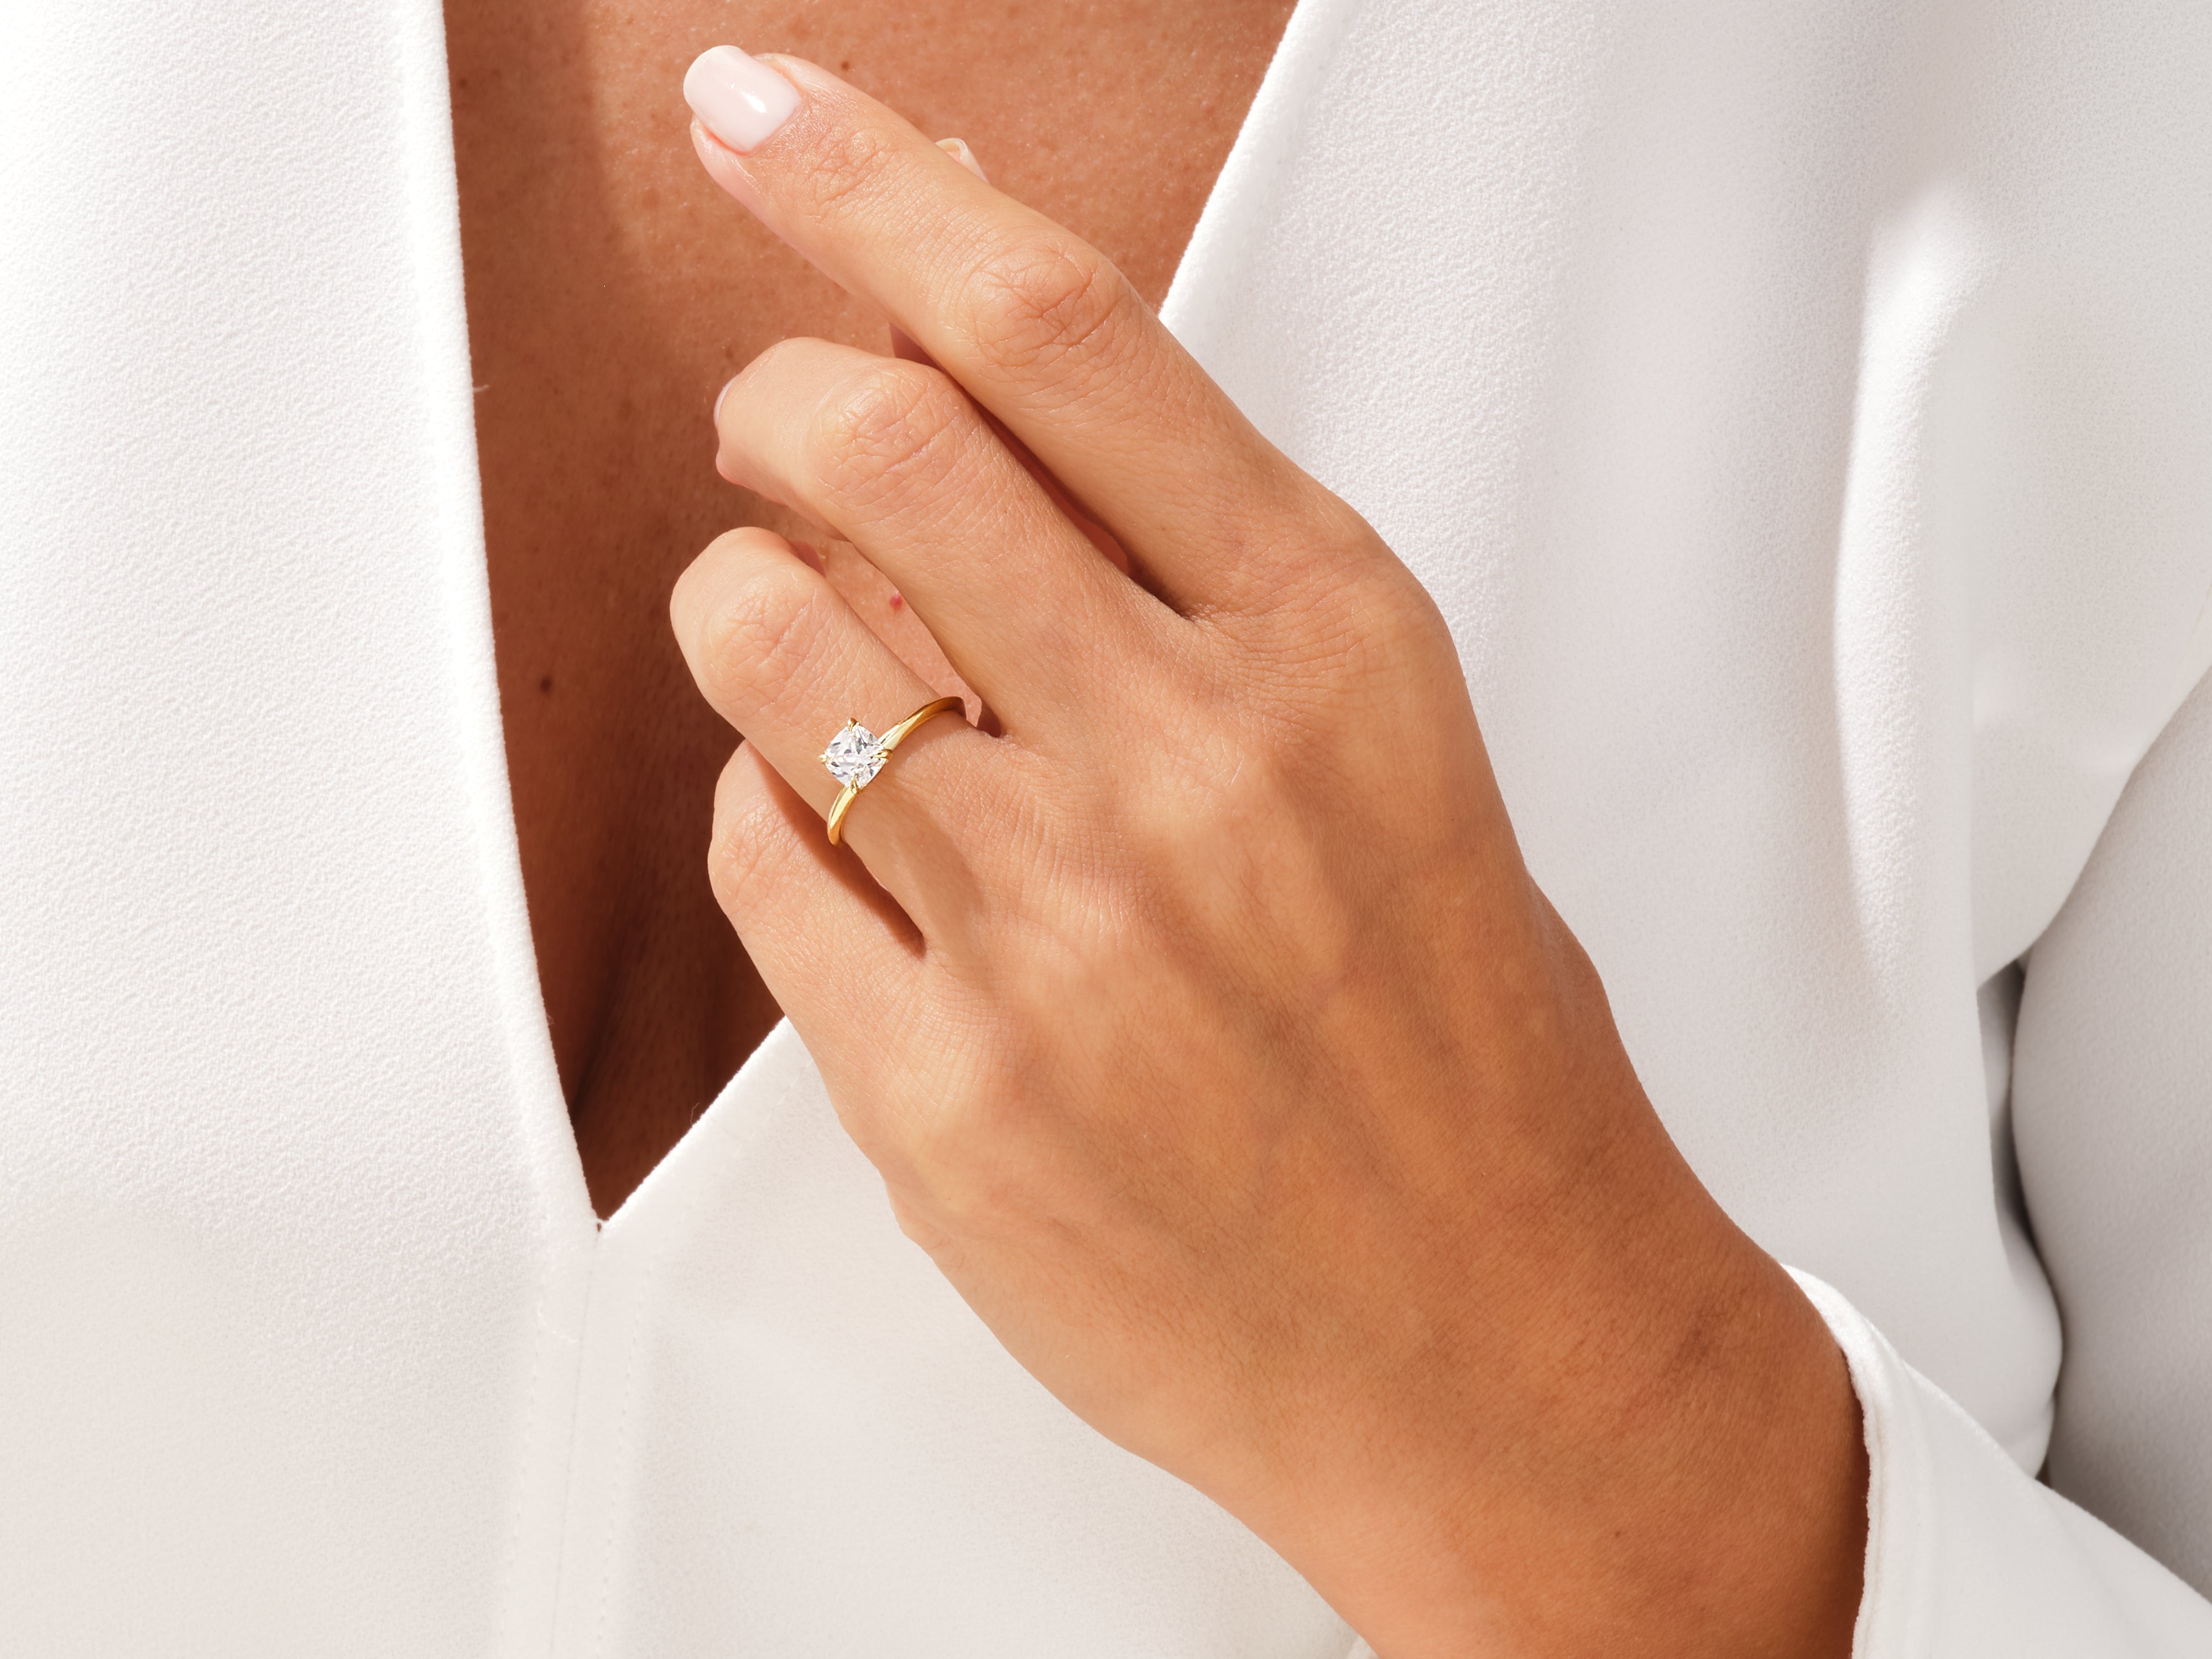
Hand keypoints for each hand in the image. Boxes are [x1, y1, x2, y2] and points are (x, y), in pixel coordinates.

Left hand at [670, 47, 1865, 1657]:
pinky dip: (777, 809)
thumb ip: (1185, 562)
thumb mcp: (1379, 743)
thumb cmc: (1461, 1049)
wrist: (1501, 1340)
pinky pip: (760, 855)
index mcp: (1330, 647)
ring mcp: (1057, 932)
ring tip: (824, 654)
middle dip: (777, 396)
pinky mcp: (945, 1092)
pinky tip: (867, 846)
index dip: (874, 184)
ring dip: (750, 604)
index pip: (1057, 330)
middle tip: (784, 424)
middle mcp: (1187, 763)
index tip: (770, 118)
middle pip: (869, 440)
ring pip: (764, 636)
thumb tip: (992, 382)